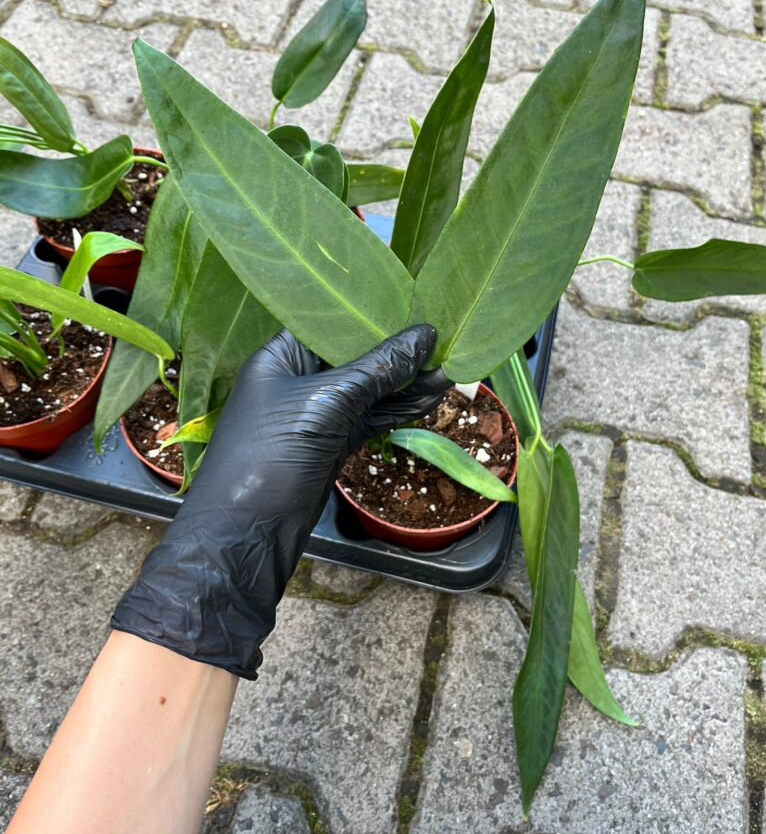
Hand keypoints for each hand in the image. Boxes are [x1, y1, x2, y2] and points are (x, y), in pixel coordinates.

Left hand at [111, 326, 446, 677]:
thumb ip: (377, 368)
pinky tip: (432, 396)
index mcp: (281, 356)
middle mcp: (298, 379)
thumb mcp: (327, 403)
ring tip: (449, 364)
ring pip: (367, 388)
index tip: (413, 299)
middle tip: (442, 333)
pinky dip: (399, 408)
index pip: (328, 321)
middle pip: (352, 353)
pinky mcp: (332, 443)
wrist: (247, 533)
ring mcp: (316, 414)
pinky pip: (370, 417)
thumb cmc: (272, 454)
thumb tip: (425, 335)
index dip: (368, 310)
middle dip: (394, 347)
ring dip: (405, 380)